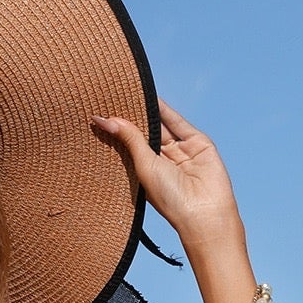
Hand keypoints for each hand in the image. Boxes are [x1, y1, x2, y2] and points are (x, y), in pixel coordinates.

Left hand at [93, 99, 241, 247]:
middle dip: (130, 118)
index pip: (130, 147)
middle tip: (110, 98)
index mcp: (146, 174)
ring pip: (161, 125)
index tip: (98, 115)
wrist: (204, 211)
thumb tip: (107, 119)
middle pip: (145, 133)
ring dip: (146, 110)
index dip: (117, 132)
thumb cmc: (170, 199)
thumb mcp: (145, 166)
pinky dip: (164, 109)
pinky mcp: (197, 142)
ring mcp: (180, 152)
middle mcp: (162, 163)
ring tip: (127, 91)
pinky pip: (178, 122)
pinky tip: (150, 96)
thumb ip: (131, 140)